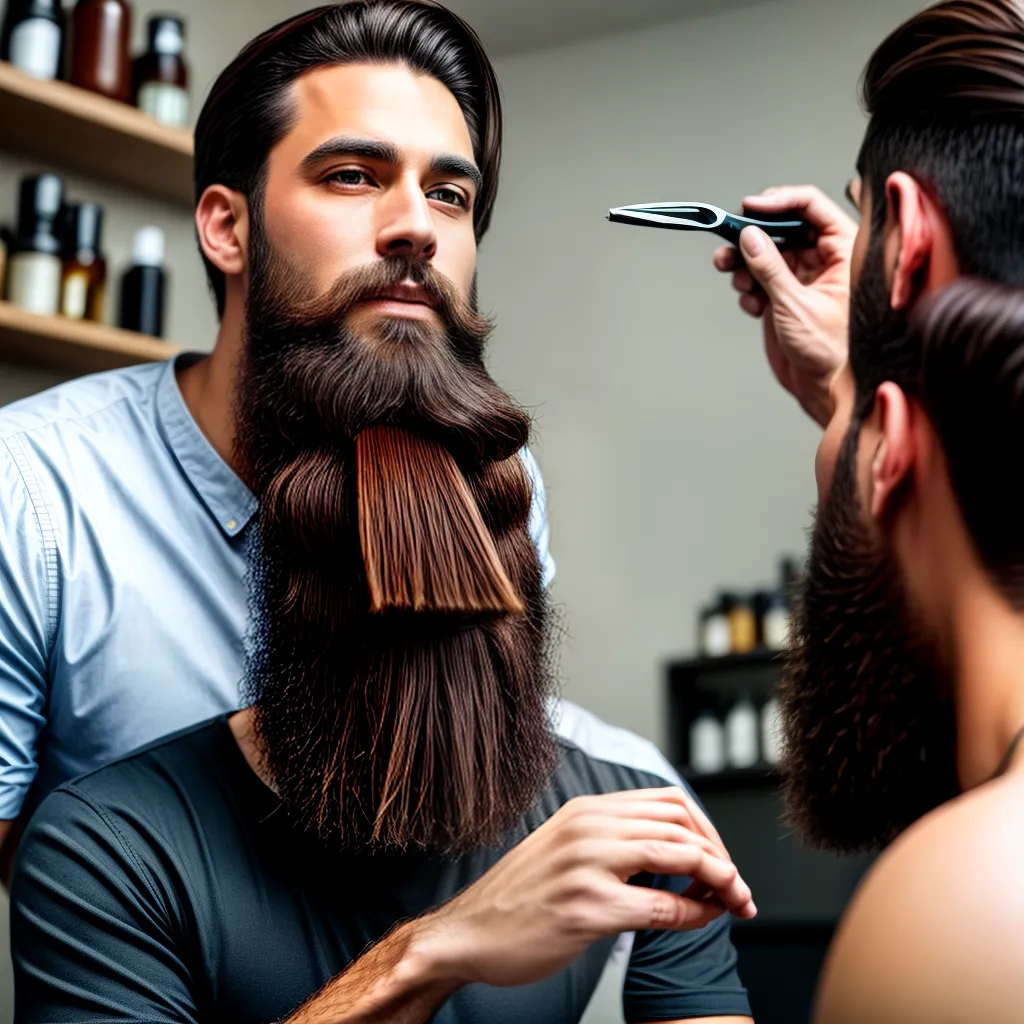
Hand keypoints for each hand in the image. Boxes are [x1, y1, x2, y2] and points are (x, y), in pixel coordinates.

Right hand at [414, 788, 755, 988]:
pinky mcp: (587, 908)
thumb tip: (671, 852)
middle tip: (738, 888)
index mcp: (586, 811)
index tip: (721, 861)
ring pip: (681, 854)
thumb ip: (611, 841)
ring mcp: (588, 865)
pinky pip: (663, 907)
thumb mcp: (565, 849)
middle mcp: (589, 828)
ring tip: (732, 902)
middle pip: (682, 823)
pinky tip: (702, 922)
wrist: (468, 933)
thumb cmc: (519, 898)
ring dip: (720, 880)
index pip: (668, 802)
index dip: (706, 830)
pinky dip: (695, 914)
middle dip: (722, 855)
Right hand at [714, 185, 858, 427]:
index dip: (778, 202)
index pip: (811, 206)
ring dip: (744, 263)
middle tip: (728, 243)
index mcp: (843, 249)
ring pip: (766, 253)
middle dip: (752, 235)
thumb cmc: (831, 352)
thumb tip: (749, 236)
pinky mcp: (785, 297)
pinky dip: (749, 289)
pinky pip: (760, 279)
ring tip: (731, 275)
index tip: (748, 209)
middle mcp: (824, 258)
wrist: (826, 390)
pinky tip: (752, 307)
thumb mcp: (796, 305)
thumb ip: (770, 268)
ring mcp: (803, 277)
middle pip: (782, 227)